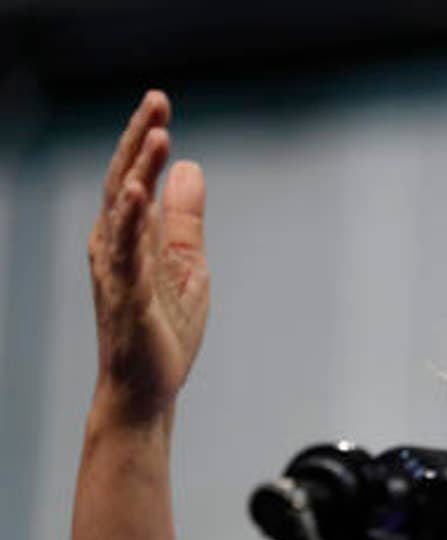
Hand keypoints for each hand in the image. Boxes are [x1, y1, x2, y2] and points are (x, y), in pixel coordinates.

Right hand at [88, 90, 208, 425]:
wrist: (147, 389)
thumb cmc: (162, 328)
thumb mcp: (186, 264)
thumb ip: (185, 219)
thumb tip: (190, 168)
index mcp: (130, 238)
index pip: (135, 178)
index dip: (146, 140)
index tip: (160, 105)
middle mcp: (115, 249)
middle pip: (124, 182)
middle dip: (139, 141)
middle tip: (157, 102)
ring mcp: (118, 274)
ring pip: (123, 213)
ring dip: (139, 172)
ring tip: (156, 136)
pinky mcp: (129, 301)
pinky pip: (128, 257)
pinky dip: (133, 224)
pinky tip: (140, 195)